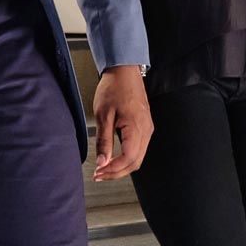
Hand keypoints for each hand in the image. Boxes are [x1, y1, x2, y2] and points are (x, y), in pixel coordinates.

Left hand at [90, 65, 151, 179]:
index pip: (128, 159)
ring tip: (104, 169)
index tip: (98, 172)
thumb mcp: (103, 115)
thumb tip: (103, 162)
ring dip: (121, 167)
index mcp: (136, 127)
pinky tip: (114, 158)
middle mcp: (146, 130)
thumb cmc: (114, 88)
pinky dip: (127, 157)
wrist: (124, 71)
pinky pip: (139, 149)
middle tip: (99, 175)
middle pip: (135, 162)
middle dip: (116, 172)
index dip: (113, 170)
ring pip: (138, 158)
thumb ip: (104, 141)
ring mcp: (147, 128)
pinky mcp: (145, 126)